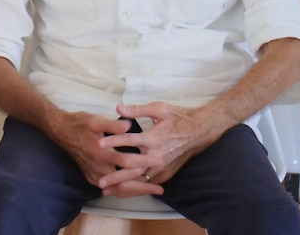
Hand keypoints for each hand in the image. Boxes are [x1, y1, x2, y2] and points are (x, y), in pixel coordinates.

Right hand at [47, 111, 162, 194]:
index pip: (127, 162)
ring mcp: (94, 174)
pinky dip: (122, 190)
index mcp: (101, 153)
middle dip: (143, 187)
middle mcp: (98, 167)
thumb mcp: (96, 120)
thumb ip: (113, 125)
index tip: (158, 161)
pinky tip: (132, 189)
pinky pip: (109, 188)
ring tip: (150, 191)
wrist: (60, 130)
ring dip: (134, 191)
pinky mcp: (90, 176)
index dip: (144, 162)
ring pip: (117, 189)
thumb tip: (130, 126)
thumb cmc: (79, 123)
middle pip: (124, 183)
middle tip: (160, 189)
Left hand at [97, 102, 217, 196]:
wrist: (200, 131)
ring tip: (107, 191)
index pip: (130, 140)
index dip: (114, 141)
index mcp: (154, 138)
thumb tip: (118, 108)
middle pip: (133, 168)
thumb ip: (137, 110)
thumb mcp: (159, 109)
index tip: (99, 144)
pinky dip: (135, 189)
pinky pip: (148, 183)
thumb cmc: (179, 118)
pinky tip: (122, 192)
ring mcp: (162, 167)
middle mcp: (157, 155)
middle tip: (100, 182)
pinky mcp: (166, 173)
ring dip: (123, 186)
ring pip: (140, 180)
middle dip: (116, 176)